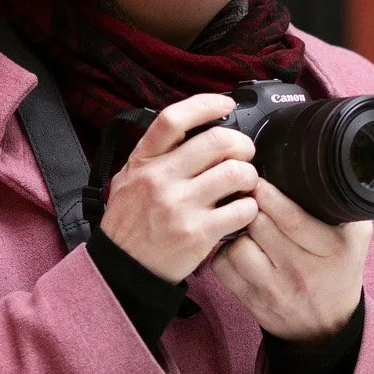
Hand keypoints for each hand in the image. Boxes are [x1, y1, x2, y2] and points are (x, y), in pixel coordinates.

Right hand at [98, 94, 260, 282]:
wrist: (123, 269)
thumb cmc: (130, 222)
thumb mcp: (128, 178)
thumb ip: (154, 153)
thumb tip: (191, 128)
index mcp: (143, 161)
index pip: (174, 119)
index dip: (206, 105)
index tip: (226, 105)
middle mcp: (160, 179)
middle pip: (217, 141)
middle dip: (242, 144)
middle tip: (245, 153)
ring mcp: (179, 206)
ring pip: (236, 173)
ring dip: (249, 176)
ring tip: (245, 184)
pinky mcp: (197, 234)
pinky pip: (241, 210)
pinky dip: (250, 208)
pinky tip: (241, 211)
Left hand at [212, 179, 371, 340]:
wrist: (327, 327)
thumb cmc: (339, 271)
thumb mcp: (356, 236)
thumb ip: (340, 205)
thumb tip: (316, 170)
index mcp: (332, 250)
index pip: (292, 218)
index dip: (269, 195)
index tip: (258, 180)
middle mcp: (302, 272)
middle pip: (260, 226)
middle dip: (249, 205)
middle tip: (247, 195)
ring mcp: (274, 289)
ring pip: (238, 246)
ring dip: (237, 230)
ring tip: (247, 225)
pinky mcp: (251, 301)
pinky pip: (223, 267)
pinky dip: (225, 253)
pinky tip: (239, 248)